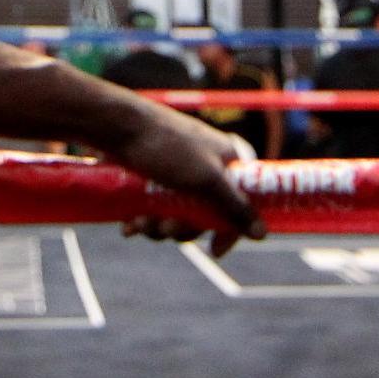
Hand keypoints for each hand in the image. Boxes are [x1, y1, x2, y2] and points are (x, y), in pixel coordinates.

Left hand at [105, 104, 266, 258]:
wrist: (115, 126)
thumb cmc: (166, 147)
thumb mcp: (206, 179)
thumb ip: (235, 206)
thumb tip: (263, 233)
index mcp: (228, 161)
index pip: (244, 203)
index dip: (230, 229)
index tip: (215, 251)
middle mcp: (207, 167)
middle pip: (207, 216)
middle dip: (184, 229)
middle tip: (166, 228)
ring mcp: (179, 174)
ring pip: (178, 216)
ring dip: (159, 227)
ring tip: (141, 222)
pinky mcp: (154, 178)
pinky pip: (157, 209)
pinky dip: (145, 220)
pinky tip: (130, 224)